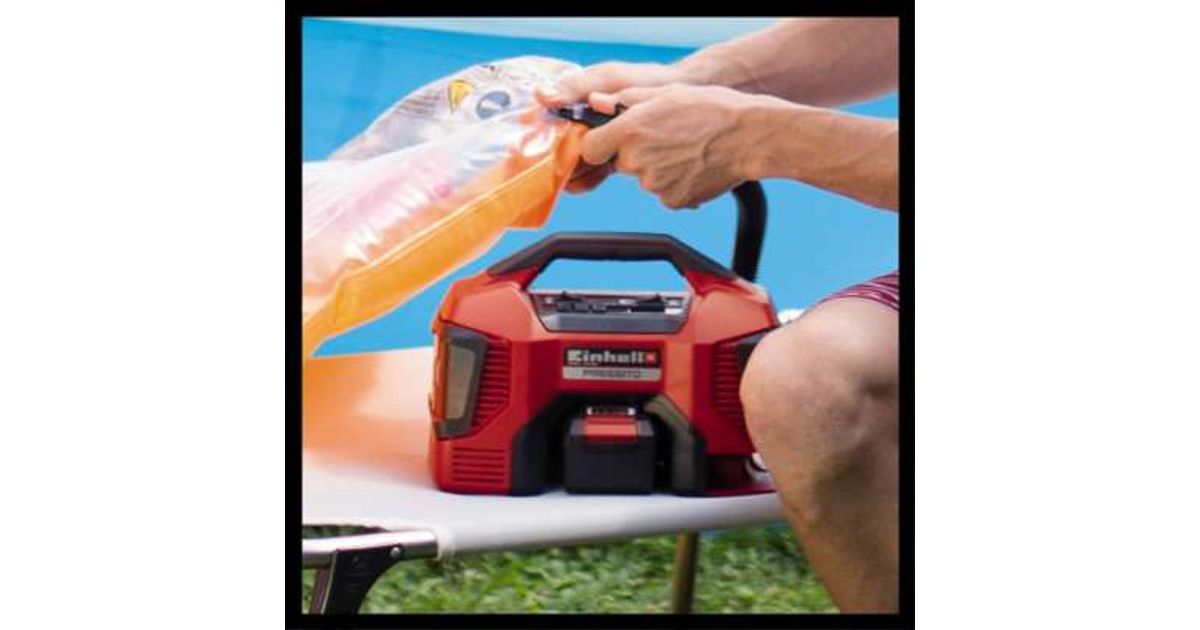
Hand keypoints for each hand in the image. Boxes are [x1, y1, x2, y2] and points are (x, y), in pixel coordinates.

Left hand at [580, 84, 765, 208]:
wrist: (749, 137)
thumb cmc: (712, 109)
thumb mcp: (665, 93)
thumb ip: (624, 100)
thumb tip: (596, 103)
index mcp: (629, 131)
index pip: (590, 149)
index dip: (600, 145)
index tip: (612, 142)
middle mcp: (637, 161)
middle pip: (622, 163)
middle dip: (637, 153)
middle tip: (666, 138)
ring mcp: (654, 185)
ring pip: (645, 178)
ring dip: (659, 168)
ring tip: (686, 150)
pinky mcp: (673, 201)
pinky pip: (665, 193)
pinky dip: (676, 183)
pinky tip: (694, 166)